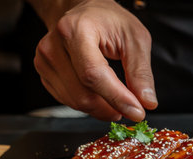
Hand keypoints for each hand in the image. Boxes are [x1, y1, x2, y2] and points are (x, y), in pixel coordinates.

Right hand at [33, 0, 156, 120]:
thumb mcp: (135, 39)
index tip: (137, 112)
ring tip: (119, 100)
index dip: (117, 97)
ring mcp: (45, 61)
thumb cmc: (109, 20)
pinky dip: (89, 104)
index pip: (94, 74)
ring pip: (76, 101)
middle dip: (112, 107)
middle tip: (132, 109)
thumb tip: (147, 102)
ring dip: (102, 109)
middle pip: (83, 93)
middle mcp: (54, 46)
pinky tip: (102, 96)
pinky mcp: (45, 73)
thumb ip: (141, 72)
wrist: (83, 12)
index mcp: (76, 30)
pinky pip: (68, 100)